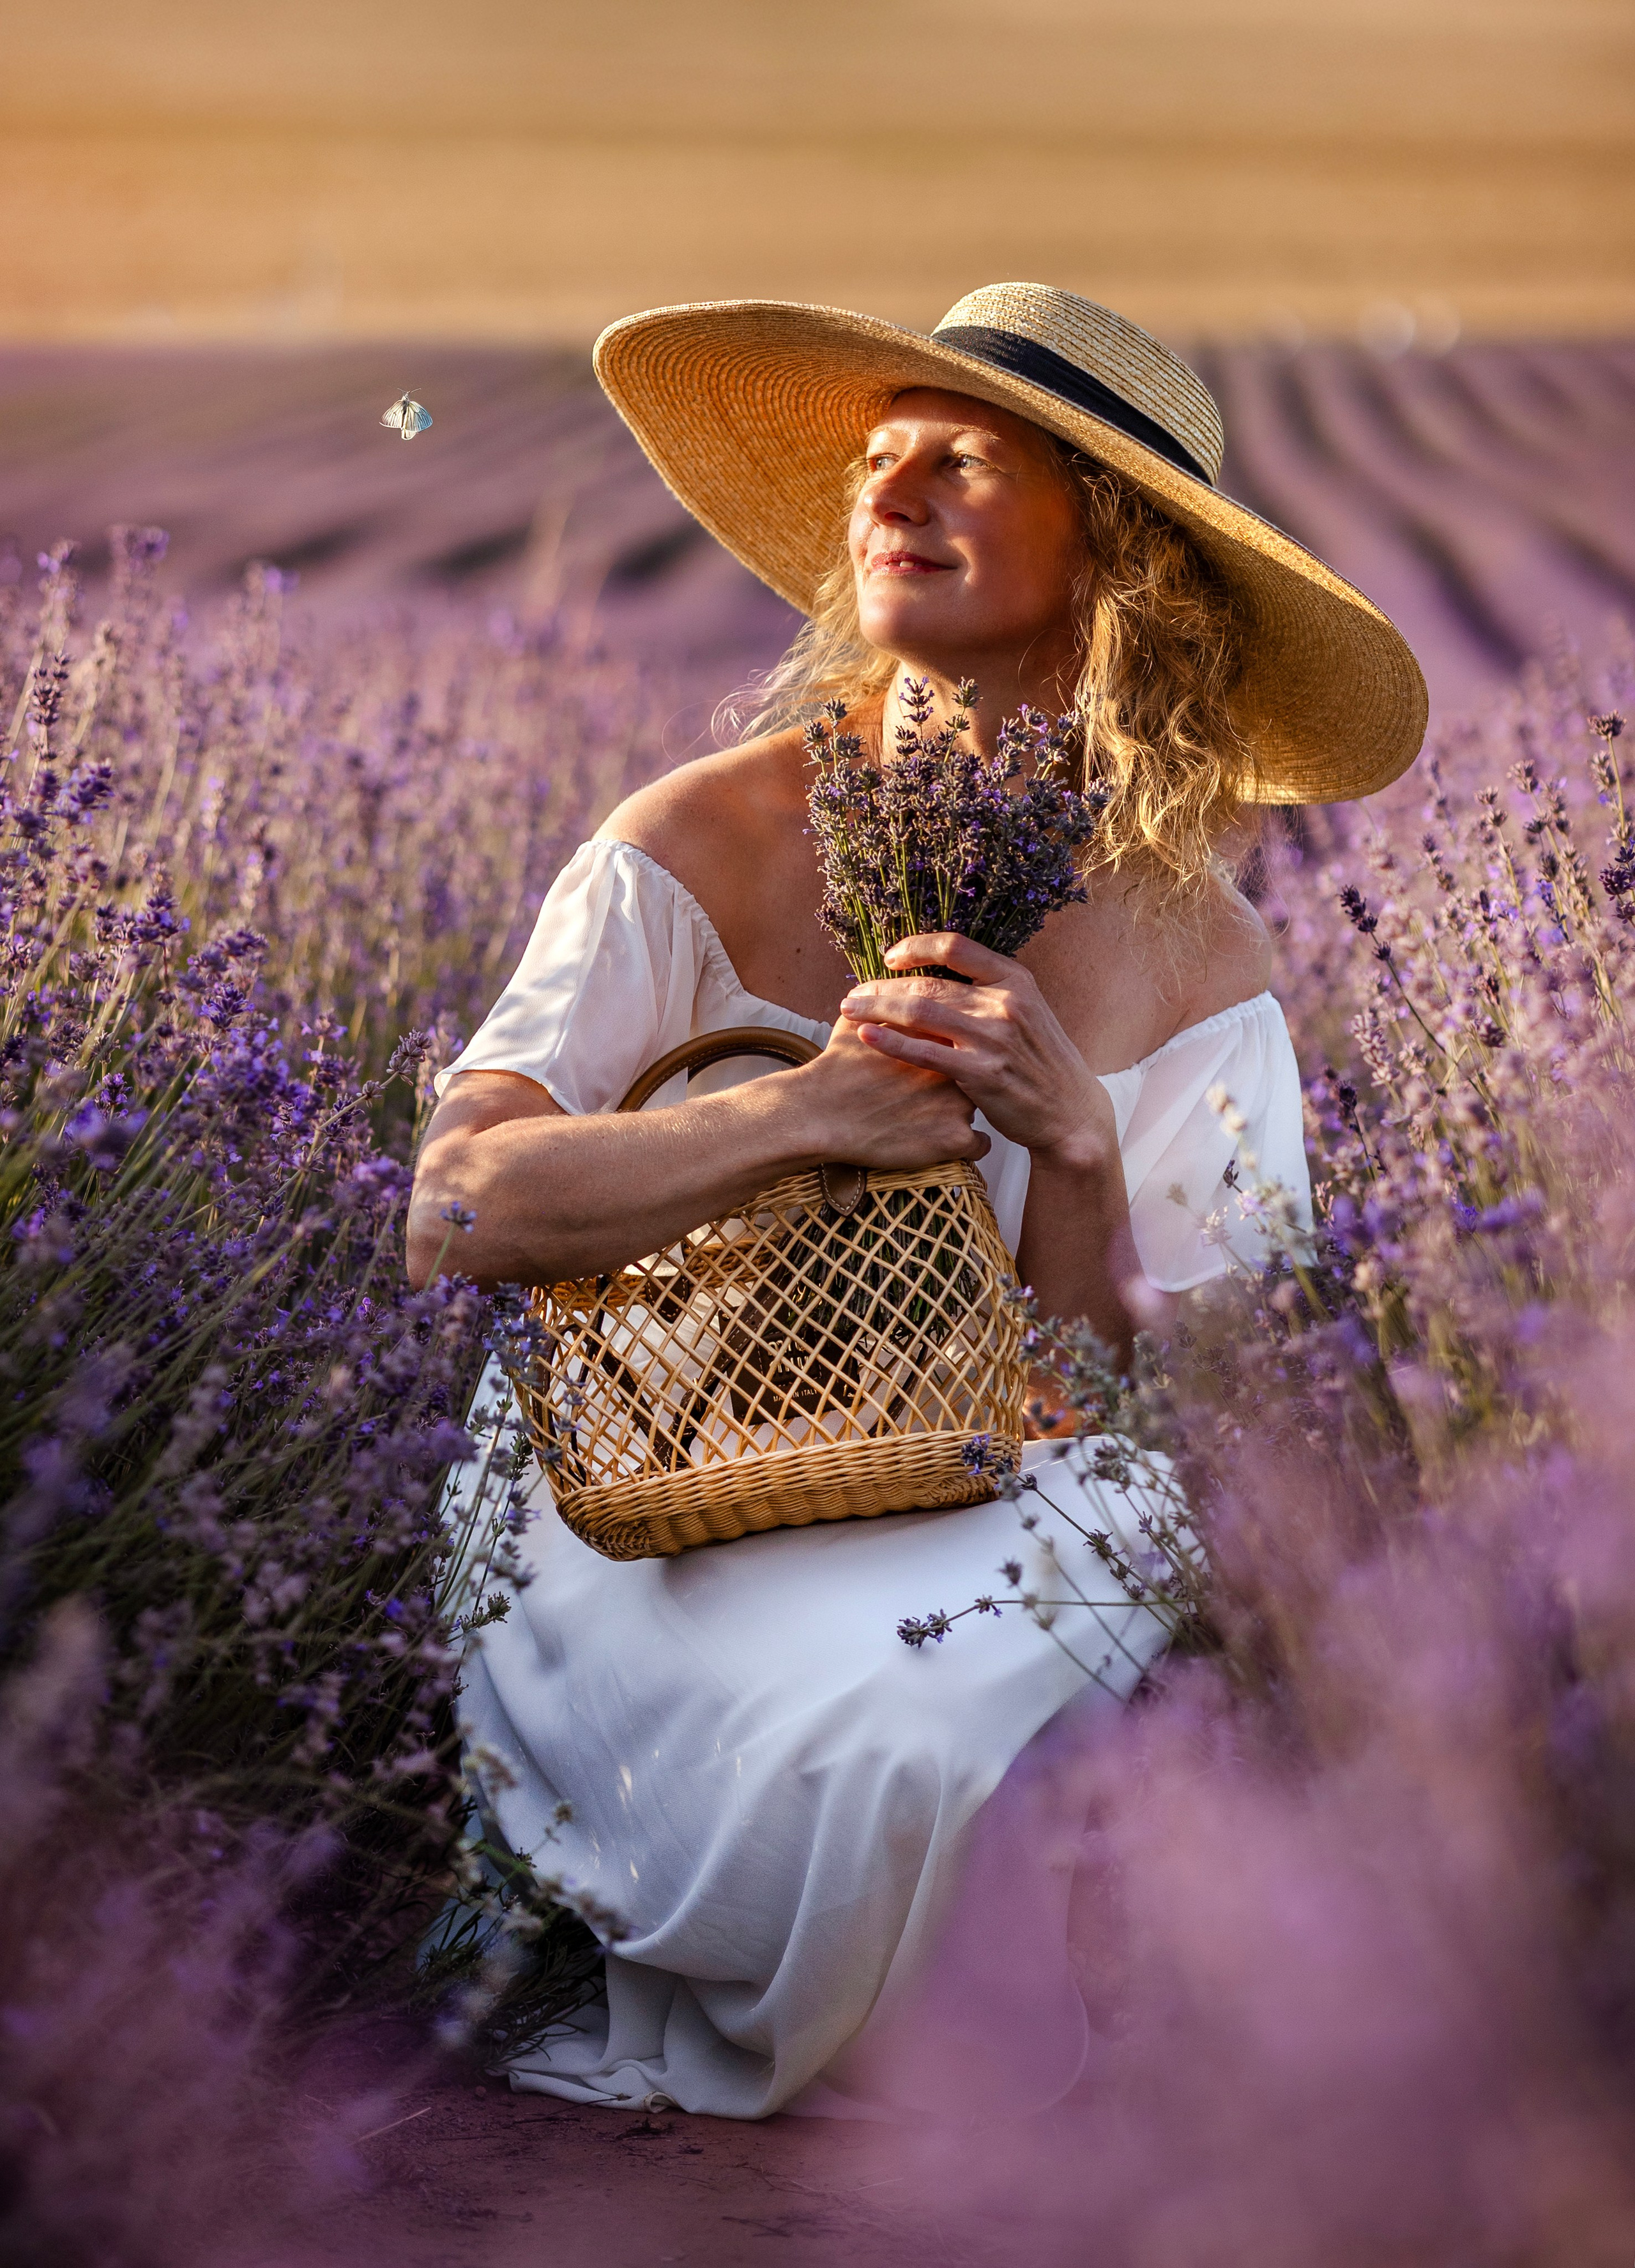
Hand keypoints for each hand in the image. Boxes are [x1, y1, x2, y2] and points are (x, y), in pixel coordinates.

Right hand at [788, 1014, 989, 1170]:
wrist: (820, 1113)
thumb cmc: (835, 1071)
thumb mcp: (855, 1025)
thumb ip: (878, 1006)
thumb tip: (878, 993)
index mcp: (937, 1036)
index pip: (963, 1039)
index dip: (952, 1051)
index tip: (941, 1062)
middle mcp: (957, 1065)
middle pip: (976, 1072)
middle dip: (963, 1080)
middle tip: (933, 1093)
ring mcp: (959, 1103)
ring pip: (980, 1107)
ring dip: (962, 1112)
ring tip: (933, 1119)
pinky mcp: (955, 1139)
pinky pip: (980, 1144)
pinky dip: (965, 1145)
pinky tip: (943, 1142)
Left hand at [837, 931, 1114, 1171]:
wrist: (1069, 1113)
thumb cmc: (1040, 1063)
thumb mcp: (1027, 1014)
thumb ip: (988, 993)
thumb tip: (938, 977)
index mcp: (1015, 979)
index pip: (956, 947)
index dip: (917, 946)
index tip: (890, 957)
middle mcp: (1005, 1002)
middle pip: (929, 982)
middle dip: (884, 986)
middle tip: (854, 993)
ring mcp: (994, 1037)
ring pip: (921, 1011)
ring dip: (878, 1008)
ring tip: (849, 1009)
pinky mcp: (981, 1073)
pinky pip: (925, 1052)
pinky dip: (891, 1042)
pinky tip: (866, 1037)